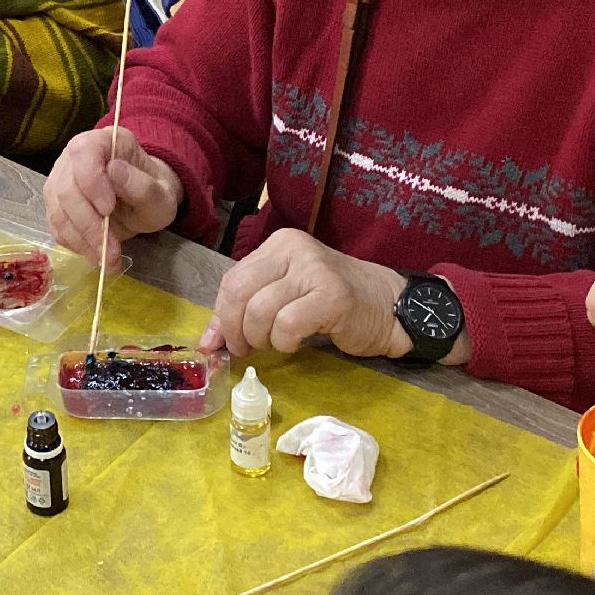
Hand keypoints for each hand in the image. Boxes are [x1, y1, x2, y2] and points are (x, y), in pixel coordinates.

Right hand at [44, 127, 183, 265]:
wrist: (143, 200)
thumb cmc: (153, 192)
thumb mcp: (161, 193)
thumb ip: (142, 184)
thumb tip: (114, 171)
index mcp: (105, 141)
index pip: (84, 153)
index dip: (91, 182)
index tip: (108, 209)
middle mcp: (75, 156)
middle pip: (66, 189)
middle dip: (88, 224)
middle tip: (111, 250)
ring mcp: (61, 180)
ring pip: (58, 212)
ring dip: (82, 241)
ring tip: (108, 260)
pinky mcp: (56, 204)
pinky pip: (57, 227)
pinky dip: (76, 244)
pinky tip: (96, 253)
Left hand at [202, 229, 409, 358]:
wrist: (386, 306)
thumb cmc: (330, 302)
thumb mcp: (283, 297)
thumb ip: (246, 311)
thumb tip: (208, 342)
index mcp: (278, 245)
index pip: (232, 280)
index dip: (220, 316)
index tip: (220, 343)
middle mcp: (295, 249)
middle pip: (239, 293)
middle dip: (236, 330)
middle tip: (247, 349)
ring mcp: (315, 270)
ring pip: (260, 311)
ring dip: (262, 340)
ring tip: (277, 343)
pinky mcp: (333, 296)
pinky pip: (287, 325)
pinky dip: (284, 342)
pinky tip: (296, 342)